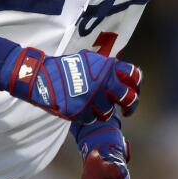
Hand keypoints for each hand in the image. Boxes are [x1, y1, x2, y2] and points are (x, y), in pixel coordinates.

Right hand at [1, 46, 141, 123]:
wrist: (41, 77)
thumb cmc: (64, 68)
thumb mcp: (88, 59)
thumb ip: (106, 67)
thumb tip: (122, 75)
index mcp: (107, 67)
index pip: (133, 75)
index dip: (136, 84)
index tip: (134, 90)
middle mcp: (104, 82)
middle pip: (129, 98)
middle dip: (131, 106)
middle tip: (127, 110)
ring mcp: (93, 98)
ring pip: (108, 112)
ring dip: (102, 111)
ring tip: (92, 105)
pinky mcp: (81, 111)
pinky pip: (91, 119)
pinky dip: (86, 115)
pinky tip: (78, 107)